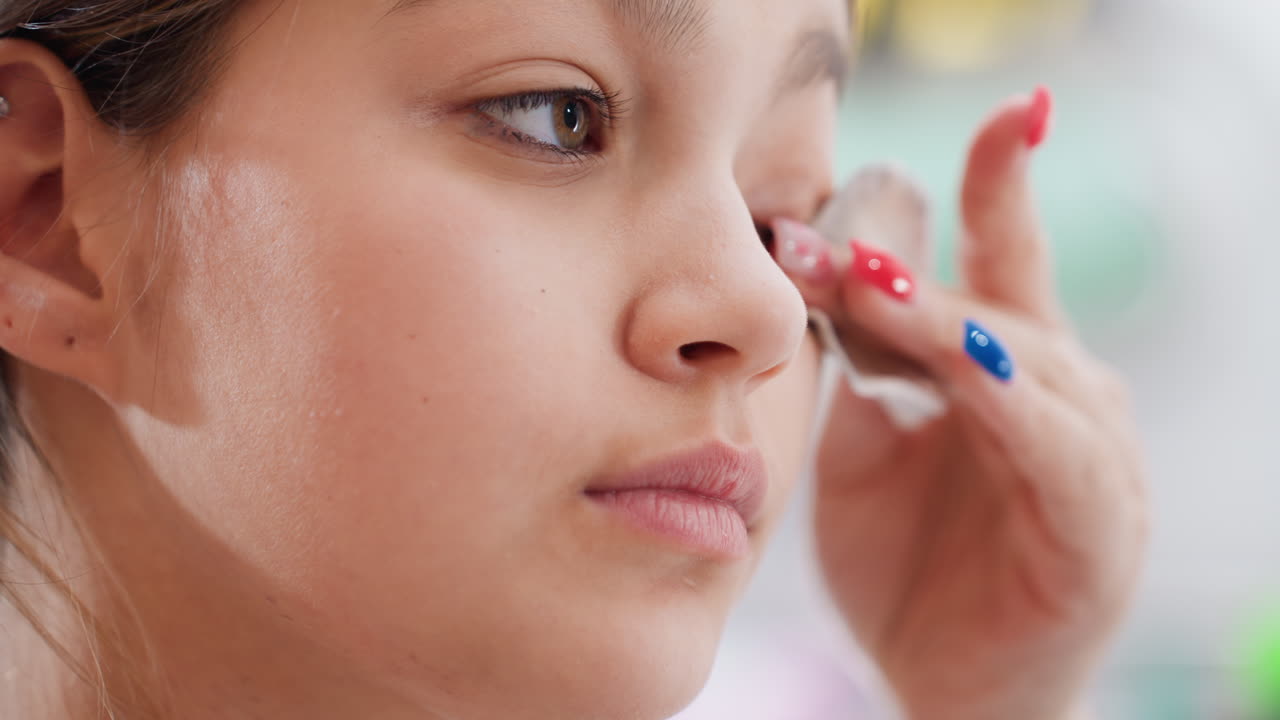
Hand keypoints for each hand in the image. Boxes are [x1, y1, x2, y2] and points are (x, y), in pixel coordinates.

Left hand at [773, 89, 1146, 719]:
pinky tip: (970, 373)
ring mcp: (1087, 455)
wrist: (941, 683)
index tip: (1008, 109)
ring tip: (869, 287)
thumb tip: (818, 282)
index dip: (1004, 179)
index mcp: (1004, 366)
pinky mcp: (1094, 526)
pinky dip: (1014, 408)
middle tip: (821, 238)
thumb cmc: (906, 563)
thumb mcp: (861, 453)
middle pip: (996, 299)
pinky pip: (1057, 452)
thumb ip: (857, 371)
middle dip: (903, 269)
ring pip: (1023, 361)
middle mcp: (1058, 393)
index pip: (1006, 252)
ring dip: (944, 320)